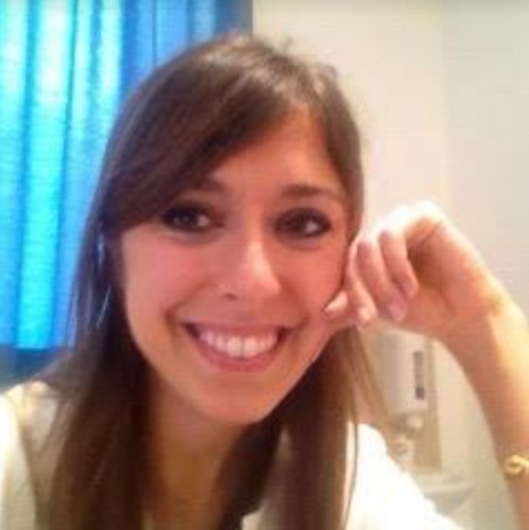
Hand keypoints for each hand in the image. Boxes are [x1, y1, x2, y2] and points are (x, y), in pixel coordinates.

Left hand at [325, 202, 508, 347]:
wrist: (461, 316)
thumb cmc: (421, 310)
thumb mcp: (377, 310)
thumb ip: (351, 307)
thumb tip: (324, 311)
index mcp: (367, 251)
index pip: (346, 266)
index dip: (351, 294)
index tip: (364, 322)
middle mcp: (381, 233)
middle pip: (353, 255)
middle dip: (366, 290)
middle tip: (386, 316)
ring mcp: (400, 221)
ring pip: (368, 245)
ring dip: (382, 281)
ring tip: (400, 304)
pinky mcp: (422, 215)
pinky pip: (392, 235)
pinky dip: (397, 265)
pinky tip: (411, 286)